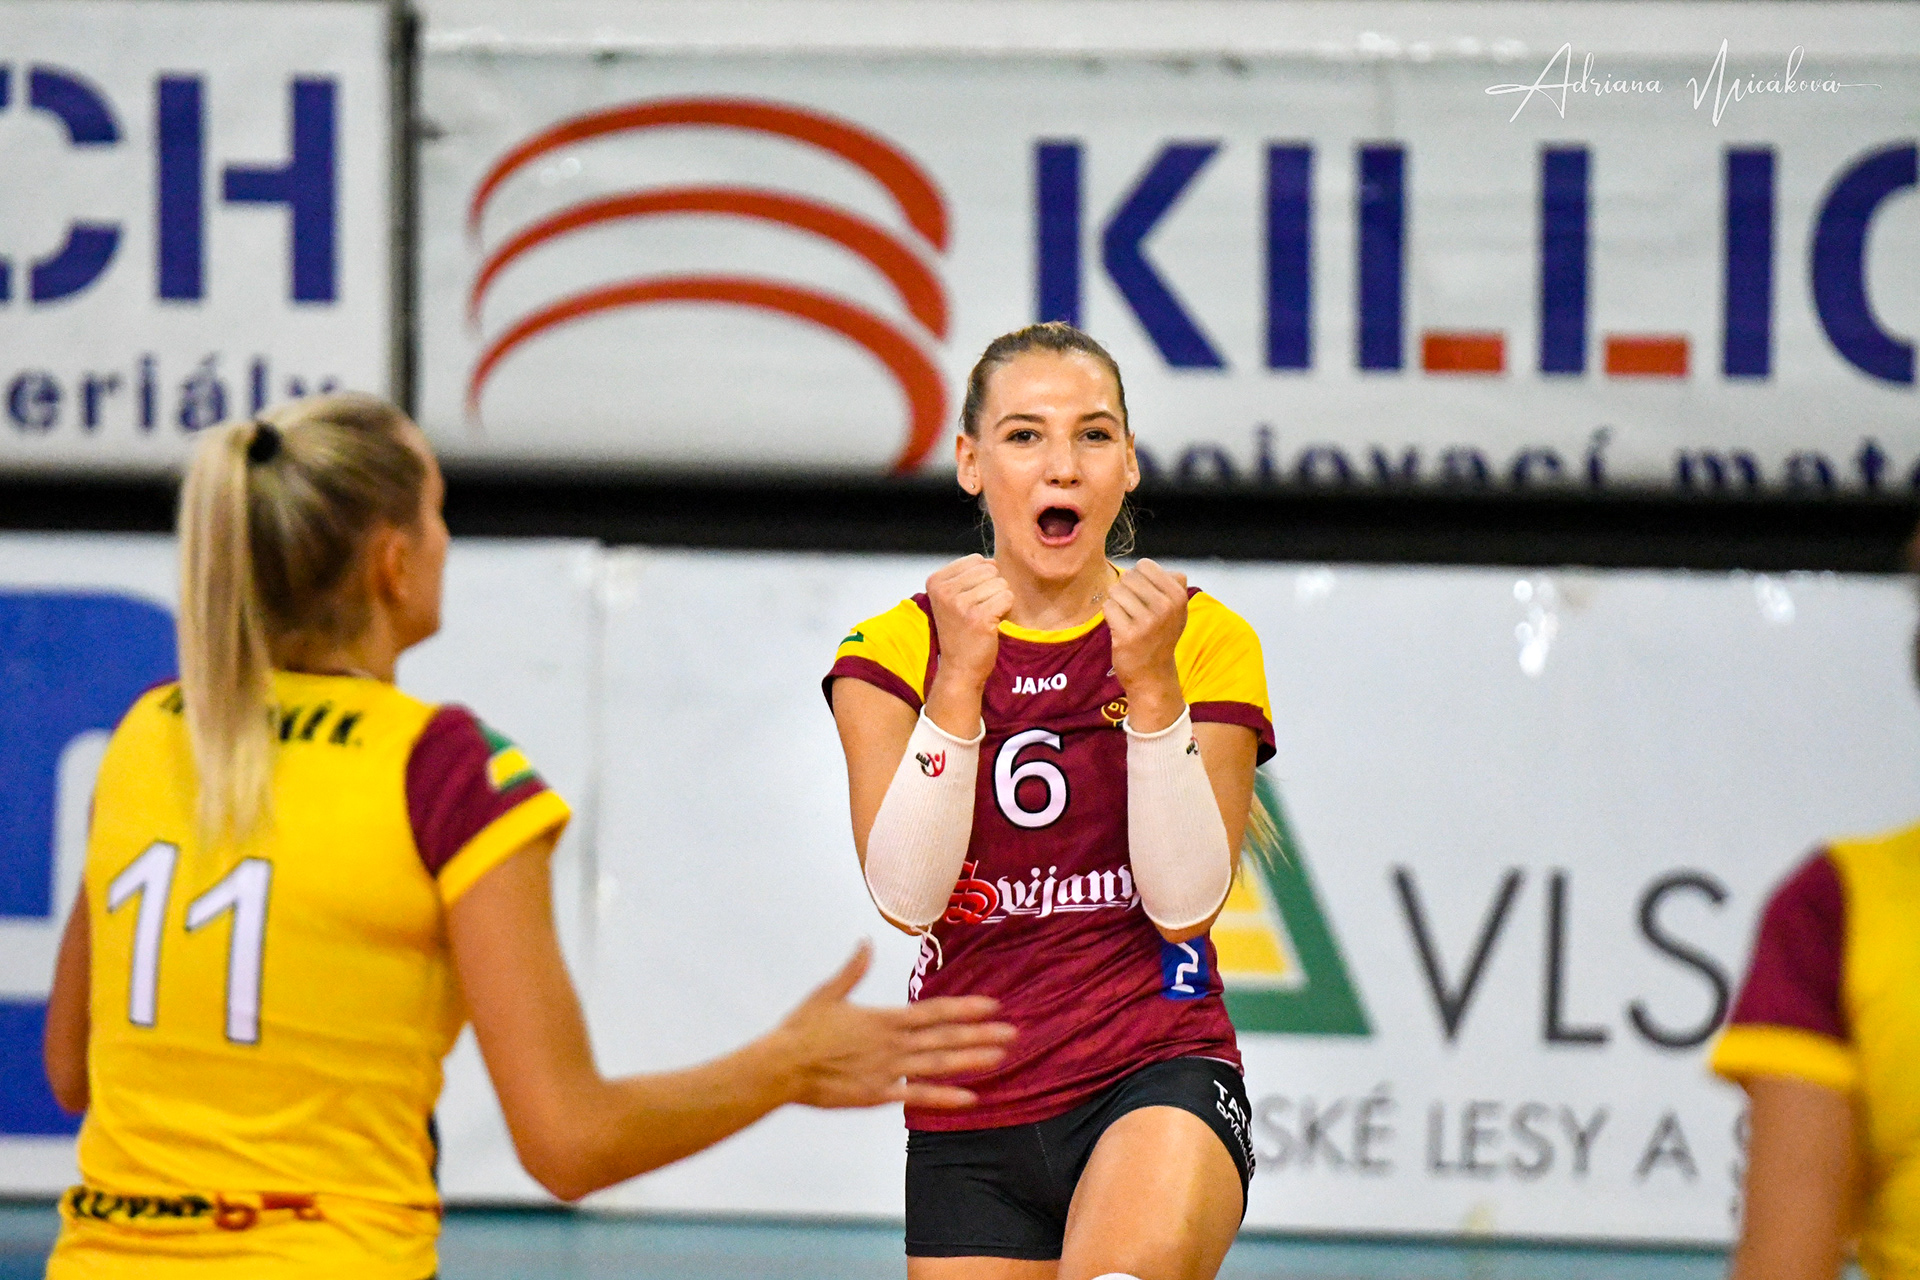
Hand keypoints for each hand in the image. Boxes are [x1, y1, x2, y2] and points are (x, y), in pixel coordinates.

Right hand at [772, 941, 1015, 1109]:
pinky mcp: (876, 1095)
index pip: (933, 1011)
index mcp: (883, 1019)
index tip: (993, 1005)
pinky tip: (970, 1097)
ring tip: (1001, 1058)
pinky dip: (944, 1097)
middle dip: (981, 1034)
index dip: (965, 1008)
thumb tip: (865, 943)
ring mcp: (886, 1071)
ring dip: (971, 1061)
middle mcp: (892, 1044)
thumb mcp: (828, 993)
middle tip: (1013, 1033)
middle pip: (944, 1037)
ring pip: (937, 1065)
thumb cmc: (801, 1029)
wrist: (781, 1067)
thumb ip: (852, 970)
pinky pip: (916, 1097)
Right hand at [925, 555, 1012, 688]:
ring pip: (1001, 584)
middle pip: (990, 569)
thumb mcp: (951, 599)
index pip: (976, 559)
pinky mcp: (979, 617)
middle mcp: (945, 591)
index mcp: (935, 582)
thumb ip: (966, 576)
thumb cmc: (960, 633)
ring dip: (999, 601)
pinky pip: (1008, 598)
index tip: (971, 600)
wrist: (959, 668)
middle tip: (980, 610)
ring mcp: (961, 604)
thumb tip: (993, 562)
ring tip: (985, 617)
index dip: (982, 578)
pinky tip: (992, 624)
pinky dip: (1006, 610)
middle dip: (993, 588)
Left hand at [1106, 558, 1187, 731]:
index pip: (1145, 565)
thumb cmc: (1161, 636)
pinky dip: (1109, 615)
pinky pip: (1108, 607)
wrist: (1153, 675)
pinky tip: (1120, 628)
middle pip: (1128, 577)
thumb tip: (1147, 565)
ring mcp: (1147, 622)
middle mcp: (1165, 607)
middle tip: (1133, 610)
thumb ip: (1170, 583)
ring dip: (1116, 603)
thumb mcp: (1177, 609)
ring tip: (1127, 619)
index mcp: (1178, 596)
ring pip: (1116, 591)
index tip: (1144, 596)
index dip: (1138, 578)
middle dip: (1125, 591)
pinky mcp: (1127, 635)